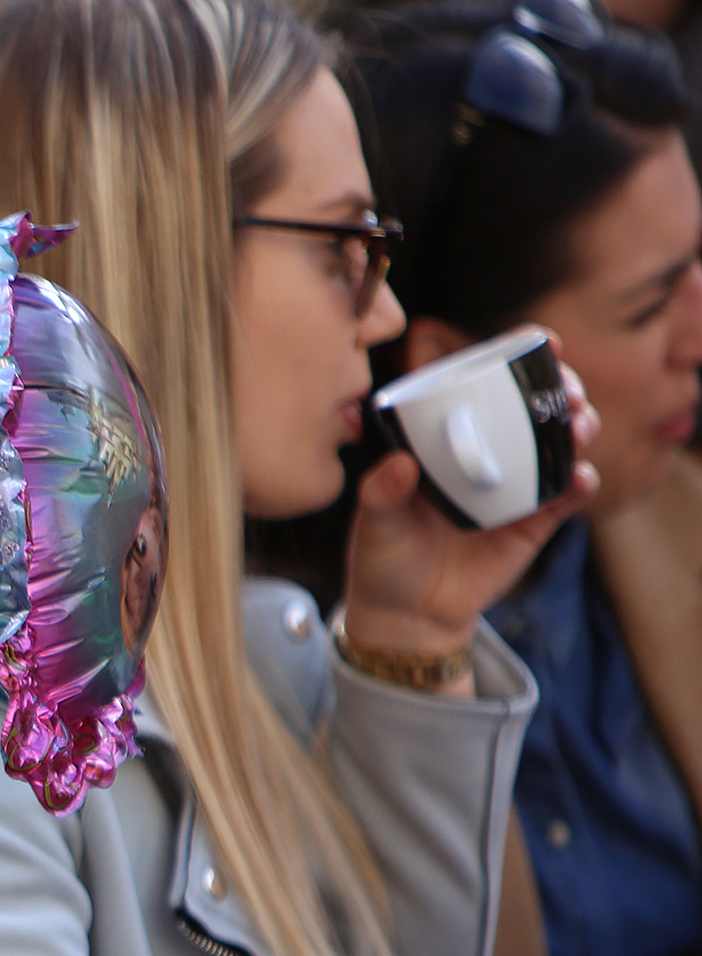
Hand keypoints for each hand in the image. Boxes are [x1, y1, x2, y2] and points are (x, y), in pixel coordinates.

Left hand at [340, 335, 599, 672]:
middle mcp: (487, 455)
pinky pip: (565, 496)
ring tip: (578, 427)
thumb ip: (380, 492)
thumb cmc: (382, 556)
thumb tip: (398, 465)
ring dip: (578, 428)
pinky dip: (579, 483)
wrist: (406, 614)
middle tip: (568, 389)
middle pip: (535, 409)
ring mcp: (515, 486)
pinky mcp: (534, 521)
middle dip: (562, 389)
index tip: (541, 341)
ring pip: (560, 444)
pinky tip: (580, 477)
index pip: (486, 388)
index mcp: (448, 440)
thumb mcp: (374, 521)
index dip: (517, 360)